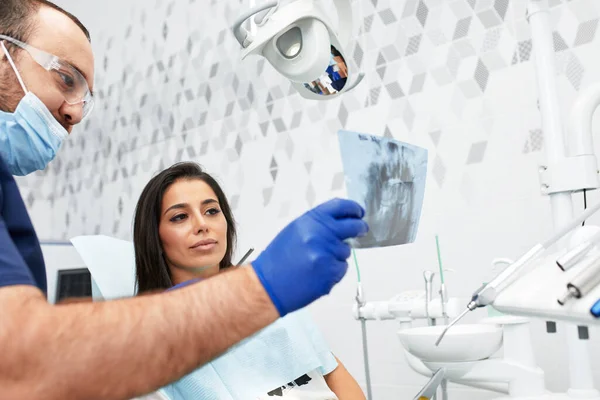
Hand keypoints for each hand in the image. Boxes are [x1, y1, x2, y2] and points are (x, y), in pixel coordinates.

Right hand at [252, 198, 367, 315]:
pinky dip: (334, 271)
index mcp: (310, 221)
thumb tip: (340, 223)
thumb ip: (317, 225)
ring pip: (346, 251)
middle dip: (360, 228)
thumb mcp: (295, 231)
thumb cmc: (278, 259)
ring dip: (337, 255)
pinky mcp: (331, 272)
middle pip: (353, 226)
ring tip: (316, 262)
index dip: (354, 209)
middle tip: (361, 230)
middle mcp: (320, 234)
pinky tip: (317, 273)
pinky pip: (342, 267)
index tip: (359, 212)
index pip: (340, 207)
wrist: (269, 284)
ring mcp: (327, 253)